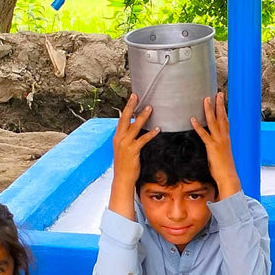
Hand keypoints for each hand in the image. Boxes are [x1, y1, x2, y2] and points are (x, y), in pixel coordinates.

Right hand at [109, 94, 158, 217]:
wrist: (122, 179)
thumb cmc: (125, 165)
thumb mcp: (124, 150)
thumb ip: (129, 139)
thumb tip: (137, 131)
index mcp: (117, 137)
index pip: (122, 119)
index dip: (127, 108)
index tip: (132, 98)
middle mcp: (119, 139)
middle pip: (125, 119)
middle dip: (130, 106)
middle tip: (136, 96)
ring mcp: (125, 144)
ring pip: (134, 127)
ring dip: (142, 117)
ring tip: (150, 108)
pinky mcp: (132, 151)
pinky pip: (142, 140)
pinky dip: (150, 134)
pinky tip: (158, 129)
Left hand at [190, 92, 241, 198]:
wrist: (228, 177)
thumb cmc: (224, 169)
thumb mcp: (222, 155)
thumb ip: (218, 148)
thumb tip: (215, 146)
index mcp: (227, 139)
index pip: (226, 121)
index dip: (224, 110)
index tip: (222, 100)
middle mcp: (224, 138)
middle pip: (222, 117)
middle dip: (220, 104)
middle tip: (218, 93)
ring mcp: (218, 141)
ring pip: (214, 122)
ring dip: (209, 110)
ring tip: (206, 99)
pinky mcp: (212, 147)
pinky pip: (204, 135)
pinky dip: (198, 126)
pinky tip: (192, 119)